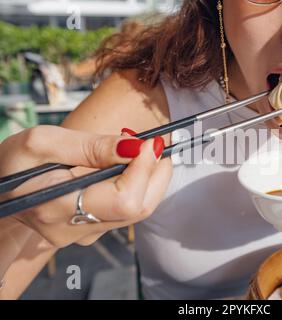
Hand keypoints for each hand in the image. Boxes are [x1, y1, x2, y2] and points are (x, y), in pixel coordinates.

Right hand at [0, 125, 166, 247]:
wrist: (0, 194)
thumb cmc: (13, 166)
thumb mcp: (43, 142)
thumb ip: (92, 146)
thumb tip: (135, 146)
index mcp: (60, 208)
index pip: (125, 200)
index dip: (145, 169)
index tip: (150, 142)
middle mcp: (79, 228)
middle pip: (140, 207)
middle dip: (157, 173)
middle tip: (154, 144)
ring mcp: (88, 232)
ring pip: (139, 209)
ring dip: (151, 178)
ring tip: (142, 150)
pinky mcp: (94, 228)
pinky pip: (129, 209)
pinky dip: (139, 184)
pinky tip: (131, 164)